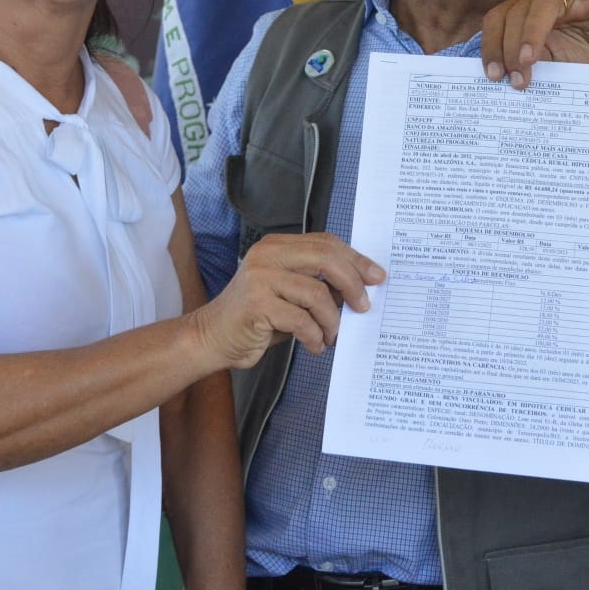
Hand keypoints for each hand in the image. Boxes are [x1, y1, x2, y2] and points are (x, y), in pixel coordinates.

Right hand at [194, 232, 384, 367]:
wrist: (211, 338)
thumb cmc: (256, 319)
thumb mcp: (289, 294)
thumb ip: (317, 284)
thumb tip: (360, 288)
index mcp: (277, 246)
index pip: (325, 243)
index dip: (355, 259)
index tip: (377, 277)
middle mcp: (267, 255)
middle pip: (326, 258)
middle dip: (352, 284)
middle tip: (364, 307)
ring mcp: (260, 278)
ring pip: (317, 294)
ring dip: (332, 321)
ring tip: (332, 336)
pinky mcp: (256, 304)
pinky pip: (302, 320)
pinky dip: (315, 337)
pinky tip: (316, 346)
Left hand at [481, 0, 588, 88]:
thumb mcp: (552, 67)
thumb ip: (528, 66)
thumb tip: (498, 78)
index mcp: (525, 16)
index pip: (498, 21)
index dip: (492, 46)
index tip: (494, 75)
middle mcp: (542, 1)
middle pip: (514, 13)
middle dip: (509, 48)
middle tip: (516, 79)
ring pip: (540, 4)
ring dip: (529, 32)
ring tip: (528, 60)